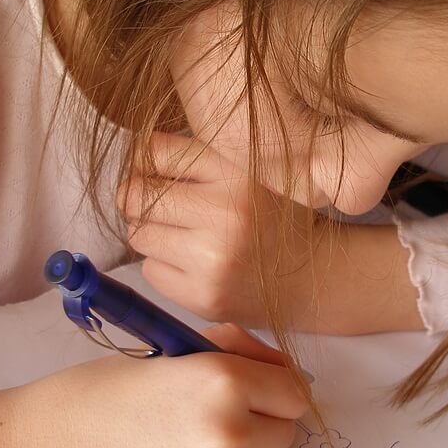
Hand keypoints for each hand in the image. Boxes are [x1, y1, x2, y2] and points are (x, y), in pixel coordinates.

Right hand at [14, 323, 307, 447]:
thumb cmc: (95, 394)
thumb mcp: (168, 352)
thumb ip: (233, 352)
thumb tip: (280, 369)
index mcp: (221, 382)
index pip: (293, 392)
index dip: (273, 386)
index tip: (253, 387)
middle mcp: (227, 437)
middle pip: (286, 433)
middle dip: (260, 420)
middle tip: (211, 414)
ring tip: (184, 445)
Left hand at [120, 133, 314, 326]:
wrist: (314, 277)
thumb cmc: (272, 217)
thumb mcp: (249, 170)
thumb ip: (198, 157)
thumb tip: (133, 159)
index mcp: (238, 172)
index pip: (156, 151)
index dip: (146, 161)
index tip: (156, 171)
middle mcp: (227, 213)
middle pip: (135, 194)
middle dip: (140, 199)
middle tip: (162, 206)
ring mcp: (213, 259)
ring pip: (139, 234)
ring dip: (153, 234)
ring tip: (185, 236)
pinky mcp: (203, 296)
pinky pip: (151, 271)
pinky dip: (165, 267)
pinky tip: (195, 265)